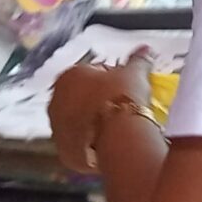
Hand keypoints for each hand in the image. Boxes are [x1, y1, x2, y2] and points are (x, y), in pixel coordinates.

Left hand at [49, 51, 154, 177]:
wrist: (119, 137)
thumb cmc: (123, 98)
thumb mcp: (134, 74)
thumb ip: (138, 60)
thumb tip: (145, 49)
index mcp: (68, 76)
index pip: (91, 73)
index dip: (112, 79)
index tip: (127, 87)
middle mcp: (56, 101)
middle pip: (81, 98)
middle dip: (98, 101)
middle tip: (123, 107)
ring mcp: (57, 128)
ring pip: (79, 123)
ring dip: (94, 123)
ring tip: (118, 127)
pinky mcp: (65, 151)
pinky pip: (81, 145)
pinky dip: (93, 144)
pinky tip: (111, 143)